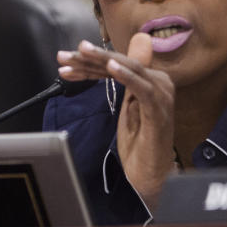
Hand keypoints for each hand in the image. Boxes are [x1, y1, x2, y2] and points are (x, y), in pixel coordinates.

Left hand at [57, 33, 175, 205]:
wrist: (149, 173)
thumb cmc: (138, 140)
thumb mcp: (124, 106)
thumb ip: (118, 81)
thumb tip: (109, 59)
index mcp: (149, 79)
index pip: (115, 63)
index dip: (89, 60)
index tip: (66, 59)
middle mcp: (158, 82)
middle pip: (119, 63)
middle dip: (89, 58)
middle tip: (65, 55)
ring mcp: (161, 94)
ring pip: (128, 68)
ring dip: (102, 60)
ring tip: (82, 53)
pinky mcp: (159, 110)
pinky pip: (142, 88)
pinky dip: (126, 76)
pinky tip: (111, 67)